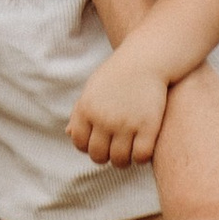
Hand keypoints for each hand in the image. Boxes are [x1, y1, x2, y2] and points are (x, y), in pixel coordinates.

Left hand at [70, 42, 172, 165]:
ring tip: (130, 152)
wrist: (147, 58)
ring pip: (120, 160)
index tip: (101, 143)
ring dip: (125, 161)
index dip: (89, 147)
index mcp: (87, 109)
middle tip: (116, 151)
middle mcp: (104, 119)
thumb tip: (69, 135)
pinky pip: (142, 156)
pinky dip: (142, 158)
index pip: (80, 143)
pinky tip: (145, 148)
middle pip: (99, 156)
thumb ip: (80, 112)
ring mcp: (126, 124)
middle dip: (106, 157)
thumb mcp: (94, 89)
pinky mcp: (149, 126)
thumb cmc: (119, 74)